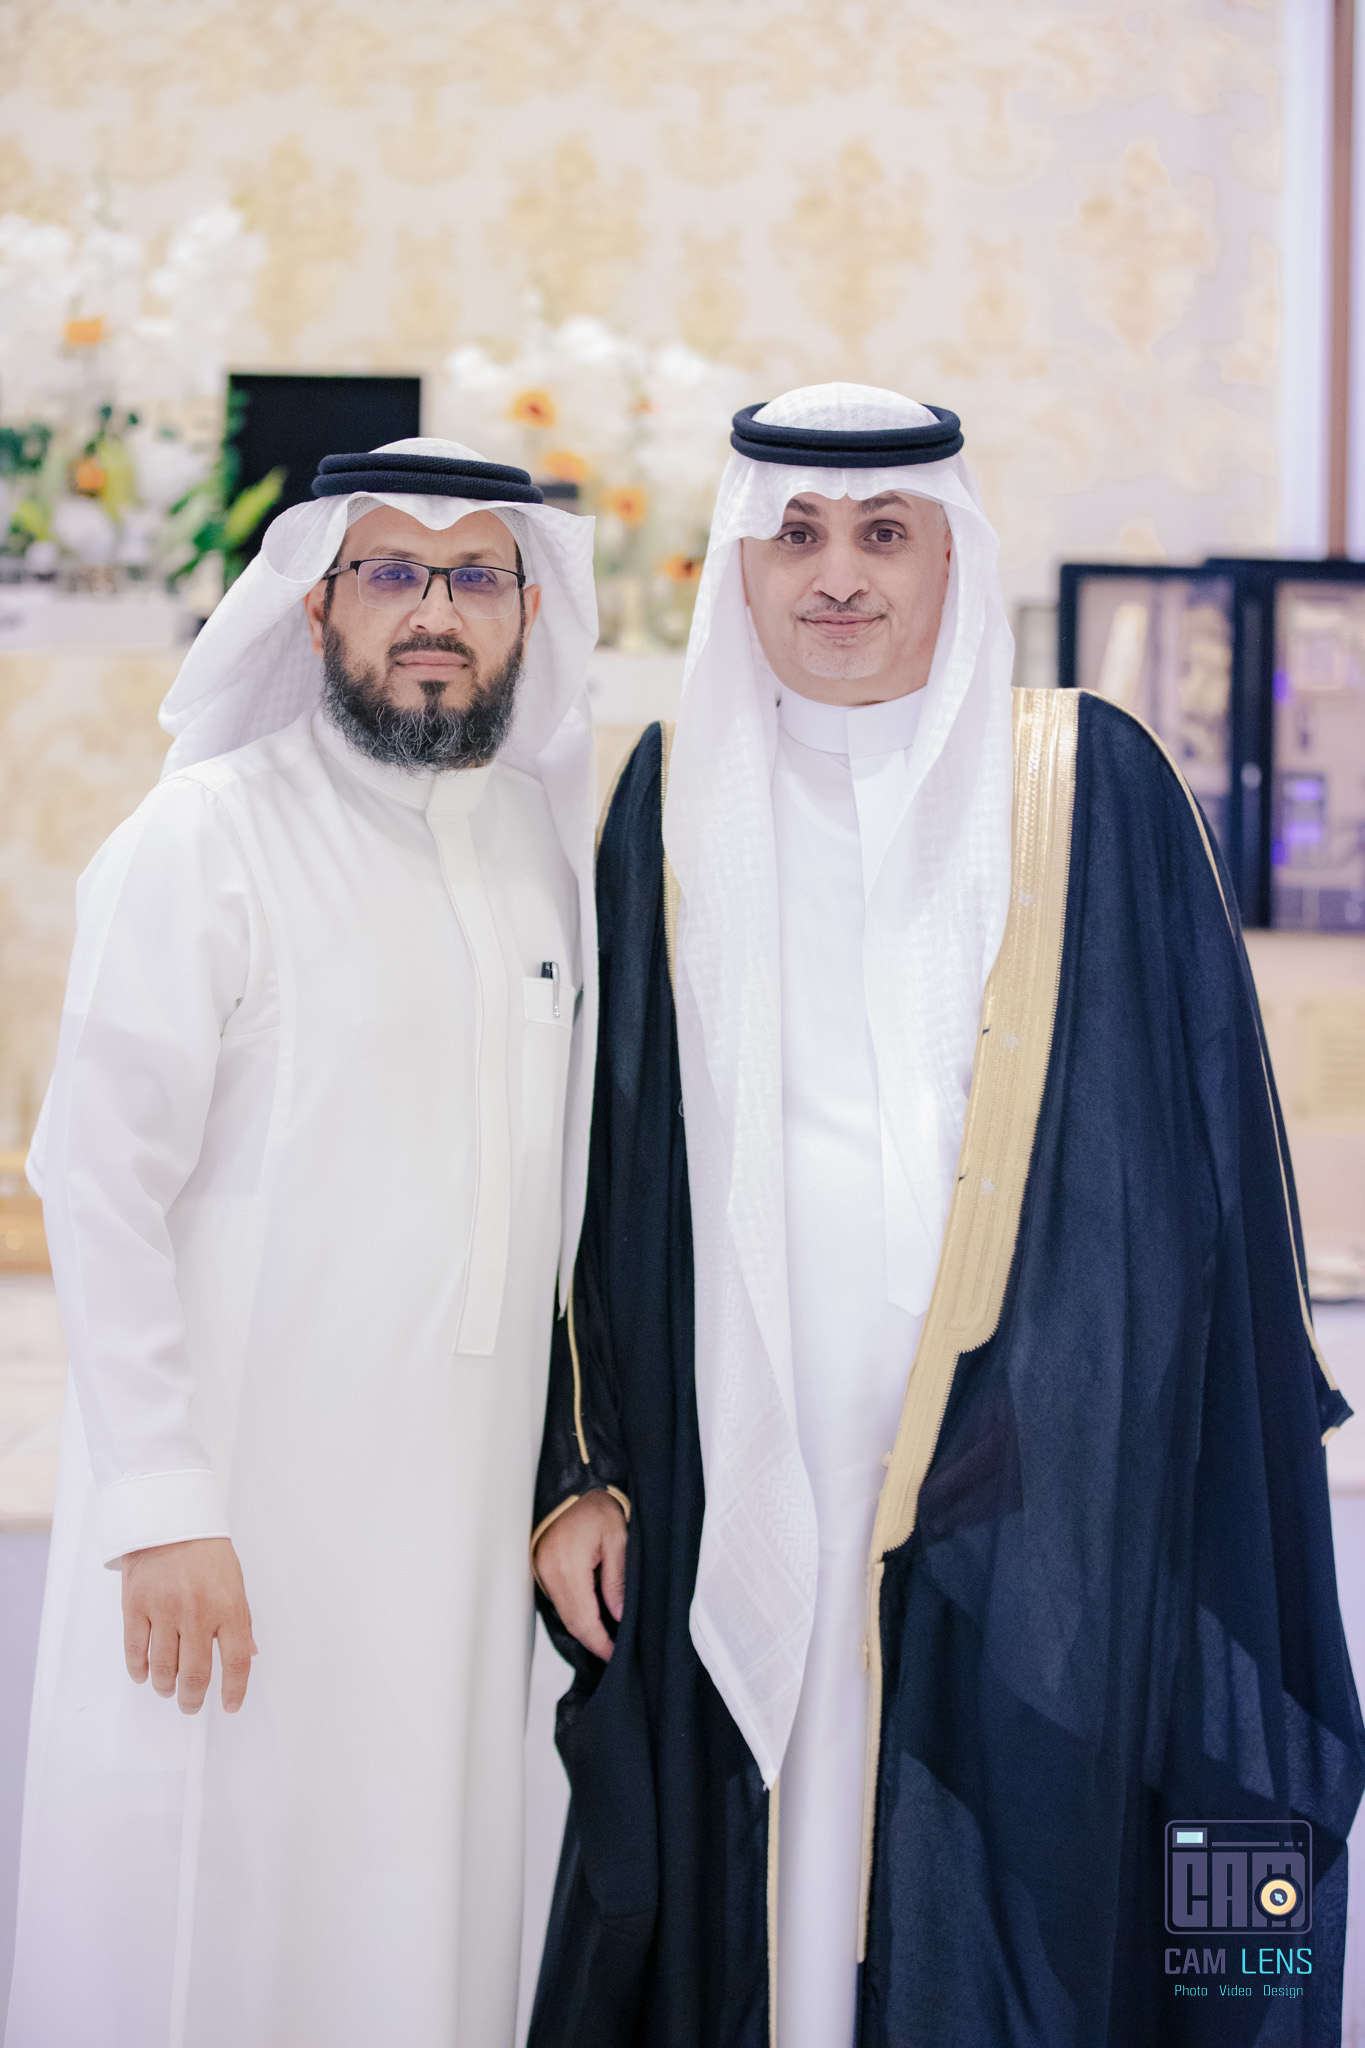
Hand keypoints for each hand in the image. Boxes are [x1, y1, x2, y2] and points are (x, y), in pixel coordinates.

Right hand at [121, 1536, 256, 1714]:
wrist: (169, 1517)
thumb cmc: (206, 1549)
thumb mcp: (234, 1581)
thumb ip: (240, 1620)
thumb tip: (248, 1653)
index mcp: (228, 1607)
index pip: (236, 1661)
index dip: (234, 1690)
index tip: (231, 1705)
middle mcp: (197, 1613)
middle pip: (196, 1674)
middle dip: (193, 1698)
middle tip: (191, 1705)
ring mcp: (164, 1611)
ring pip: (163, 1669)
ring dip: (166, 1687)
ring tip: (168, 1690)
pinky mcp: (135, 1606)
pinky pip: (135, 1650)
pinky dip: (139, 1669)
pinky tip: (144, 1674)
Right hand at [534, 1491, 626, 1661]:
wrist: (571, 1485)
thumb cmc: (596, 1505)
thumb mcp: (617, 1539)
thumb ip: (616, 1580)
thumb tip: (618, 1616)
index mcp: (569, 1566)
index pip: (583, 1619)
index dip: (599, 1642)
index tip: (615, 1654)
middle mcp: (550, 1572)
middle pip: (571, 1622)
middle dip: (593, 1641)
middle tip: (614, 1652)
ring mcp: (542, 1571)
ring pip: (564, 1614)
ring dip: (584, 1629)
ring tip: (607, 1638)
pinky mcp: (542, 1569)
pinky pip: (559, 1601)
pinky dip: (575, 1614)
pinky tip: (592, 1617)